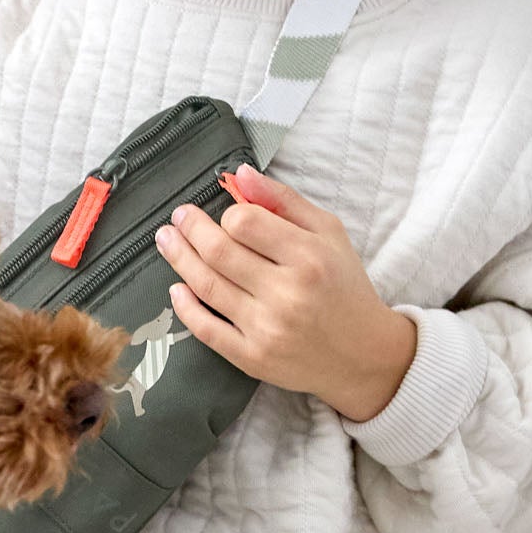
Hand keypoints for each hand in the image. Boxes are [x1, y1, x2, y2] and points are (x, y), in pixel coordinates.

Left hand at [153, 161, 416, 423]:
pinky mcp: (253, 358)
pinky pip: (206, 330)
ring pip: (206, 286)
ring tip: (167, 240)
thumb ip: (284, 200)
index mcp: (309, 257)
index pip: (245, 222)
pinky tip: (176, 288)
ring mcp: (267, 329)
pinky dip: (185, 307)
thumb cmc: (344, 285)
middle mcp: (287, 294)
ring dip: (179, 259)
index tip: (223, 214)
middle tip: (179, 217)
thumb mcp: (328, 233)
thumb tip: (240, 174)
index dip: (226, 214)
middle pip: (218, 252)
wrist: (364, 355)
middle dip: (190, 229)